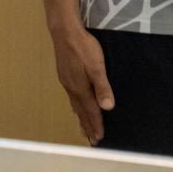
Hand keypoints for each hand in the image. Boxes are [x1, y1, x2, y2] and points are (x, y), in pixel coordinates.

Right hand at [49, 25, 114, 144]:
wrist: (64, 31)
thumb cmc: (83, 47)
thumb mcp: (96, 66)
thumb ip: (102, 87)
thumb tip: (108, 108)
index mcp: (80, 88)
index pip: (90, 111)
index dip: (96, 125)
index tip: (100, 139)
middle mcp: (71, 88)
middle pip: (81, 111)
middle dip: (87, 126)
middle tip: (91, 140)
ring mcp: (66, 81)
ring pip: (75, 105)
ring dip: (80, 118)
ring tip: (83, 129)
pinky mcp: (64, 74)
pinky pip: (71, 97)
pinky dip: (76, 106)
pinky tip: (75, 105)